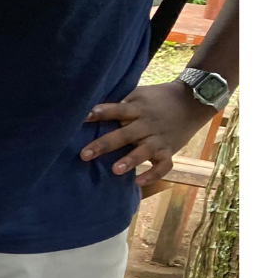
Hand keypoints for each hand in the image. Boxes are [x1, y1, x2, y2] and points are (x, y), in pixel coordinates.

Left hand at [81, 81, 216, 185]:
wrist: (194, 101)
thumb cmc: (157, 98)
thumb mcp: (139, 94)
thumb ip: (121, 103)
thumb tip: (90, 109)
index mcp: (137, 108)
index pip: (117, 110)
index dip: (101, 113)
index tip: (82, 118)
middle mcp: (147, 124)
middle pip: (124, 134)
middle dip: (104, 145)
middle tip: (84, 155)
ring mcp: (159, 139)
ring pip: (144, 151)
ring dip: (130, 160)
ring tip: (115, 170)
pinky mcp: (169, 150)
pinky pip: (164, 165)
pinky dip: (153, 174)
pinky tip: (138, 182)